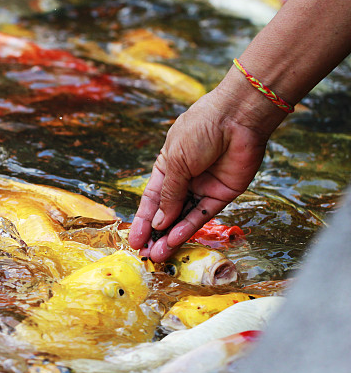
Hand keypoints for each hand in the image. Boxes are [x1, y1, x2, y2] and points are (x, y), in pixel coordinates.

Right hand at [128, 77, 281, 261]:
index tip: (134, 239)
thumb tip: (158, 222)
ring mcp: (203, 188)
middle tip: (144, 254)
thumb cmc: (200, 130)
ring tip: (158, 255)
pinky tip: (175, 239)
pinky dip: (189, 227)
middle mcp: (184, 179)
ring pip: (183, 217)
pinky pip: (203, 214)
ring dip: (170, 236)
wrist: (237, 118)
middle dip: (155, 234)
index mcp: (167, 167)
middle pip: (167, 212)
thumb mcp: (175, 162)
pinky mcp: (222, 194)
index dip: (143, 220)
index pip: (152, 199)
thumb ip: (168, 194)